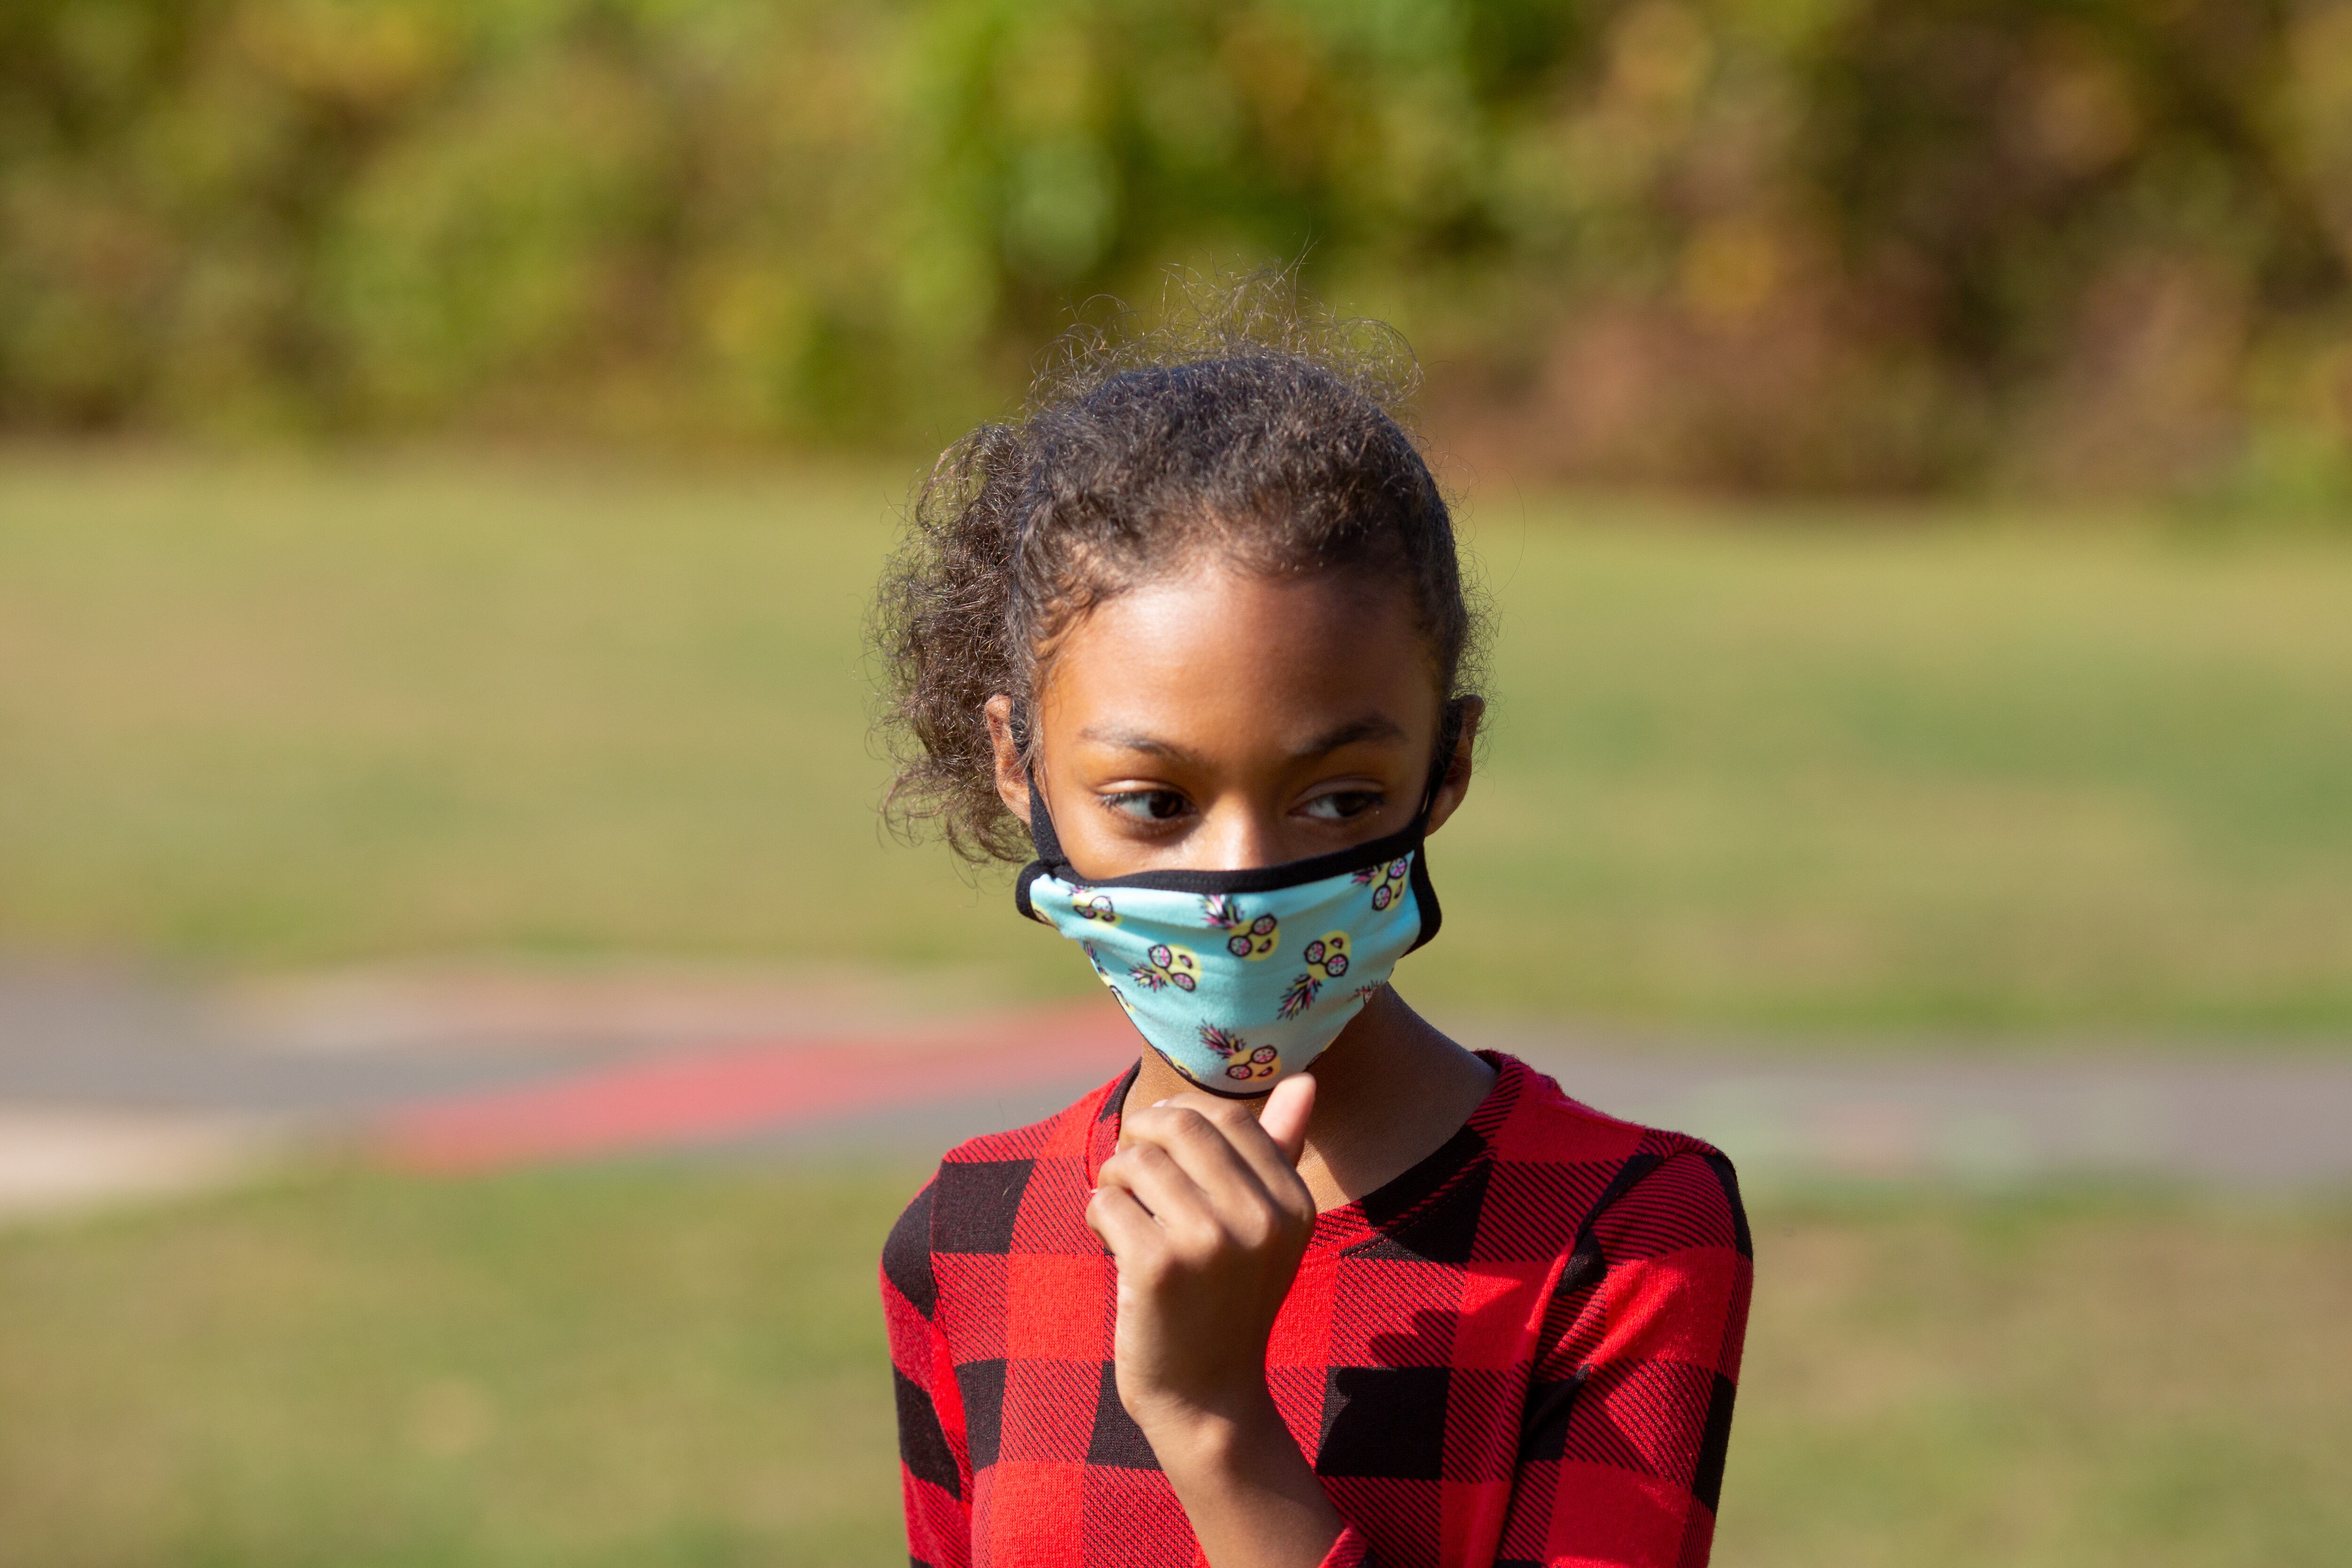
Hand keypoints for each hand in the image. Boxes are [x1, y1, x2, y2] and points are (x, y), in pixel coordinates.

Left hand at [1087, 1074, 1317, 1431]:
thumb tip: (1305, 1080)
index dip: (1181, 1117)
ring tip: (1121, 1209)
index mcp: (1293, 1204)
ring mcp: (1210, 1243)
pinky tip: (1111, 1243)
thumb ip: (1281, 1151)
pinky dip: (1098, 1214)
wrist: (1207, 1397)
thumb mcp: (1268, 1230)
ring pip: (1137, 1161)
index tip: (1161, 1144)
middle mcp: (1261, 1219)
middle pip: (1181, 1125)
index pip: (1229, 1116)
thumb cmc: (1229, 1300)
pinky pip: (1106, 1202)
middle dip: (1142, 1134)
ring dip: (1115, 1179)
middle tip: (1130, 1167)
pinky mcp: (1158, 1266)